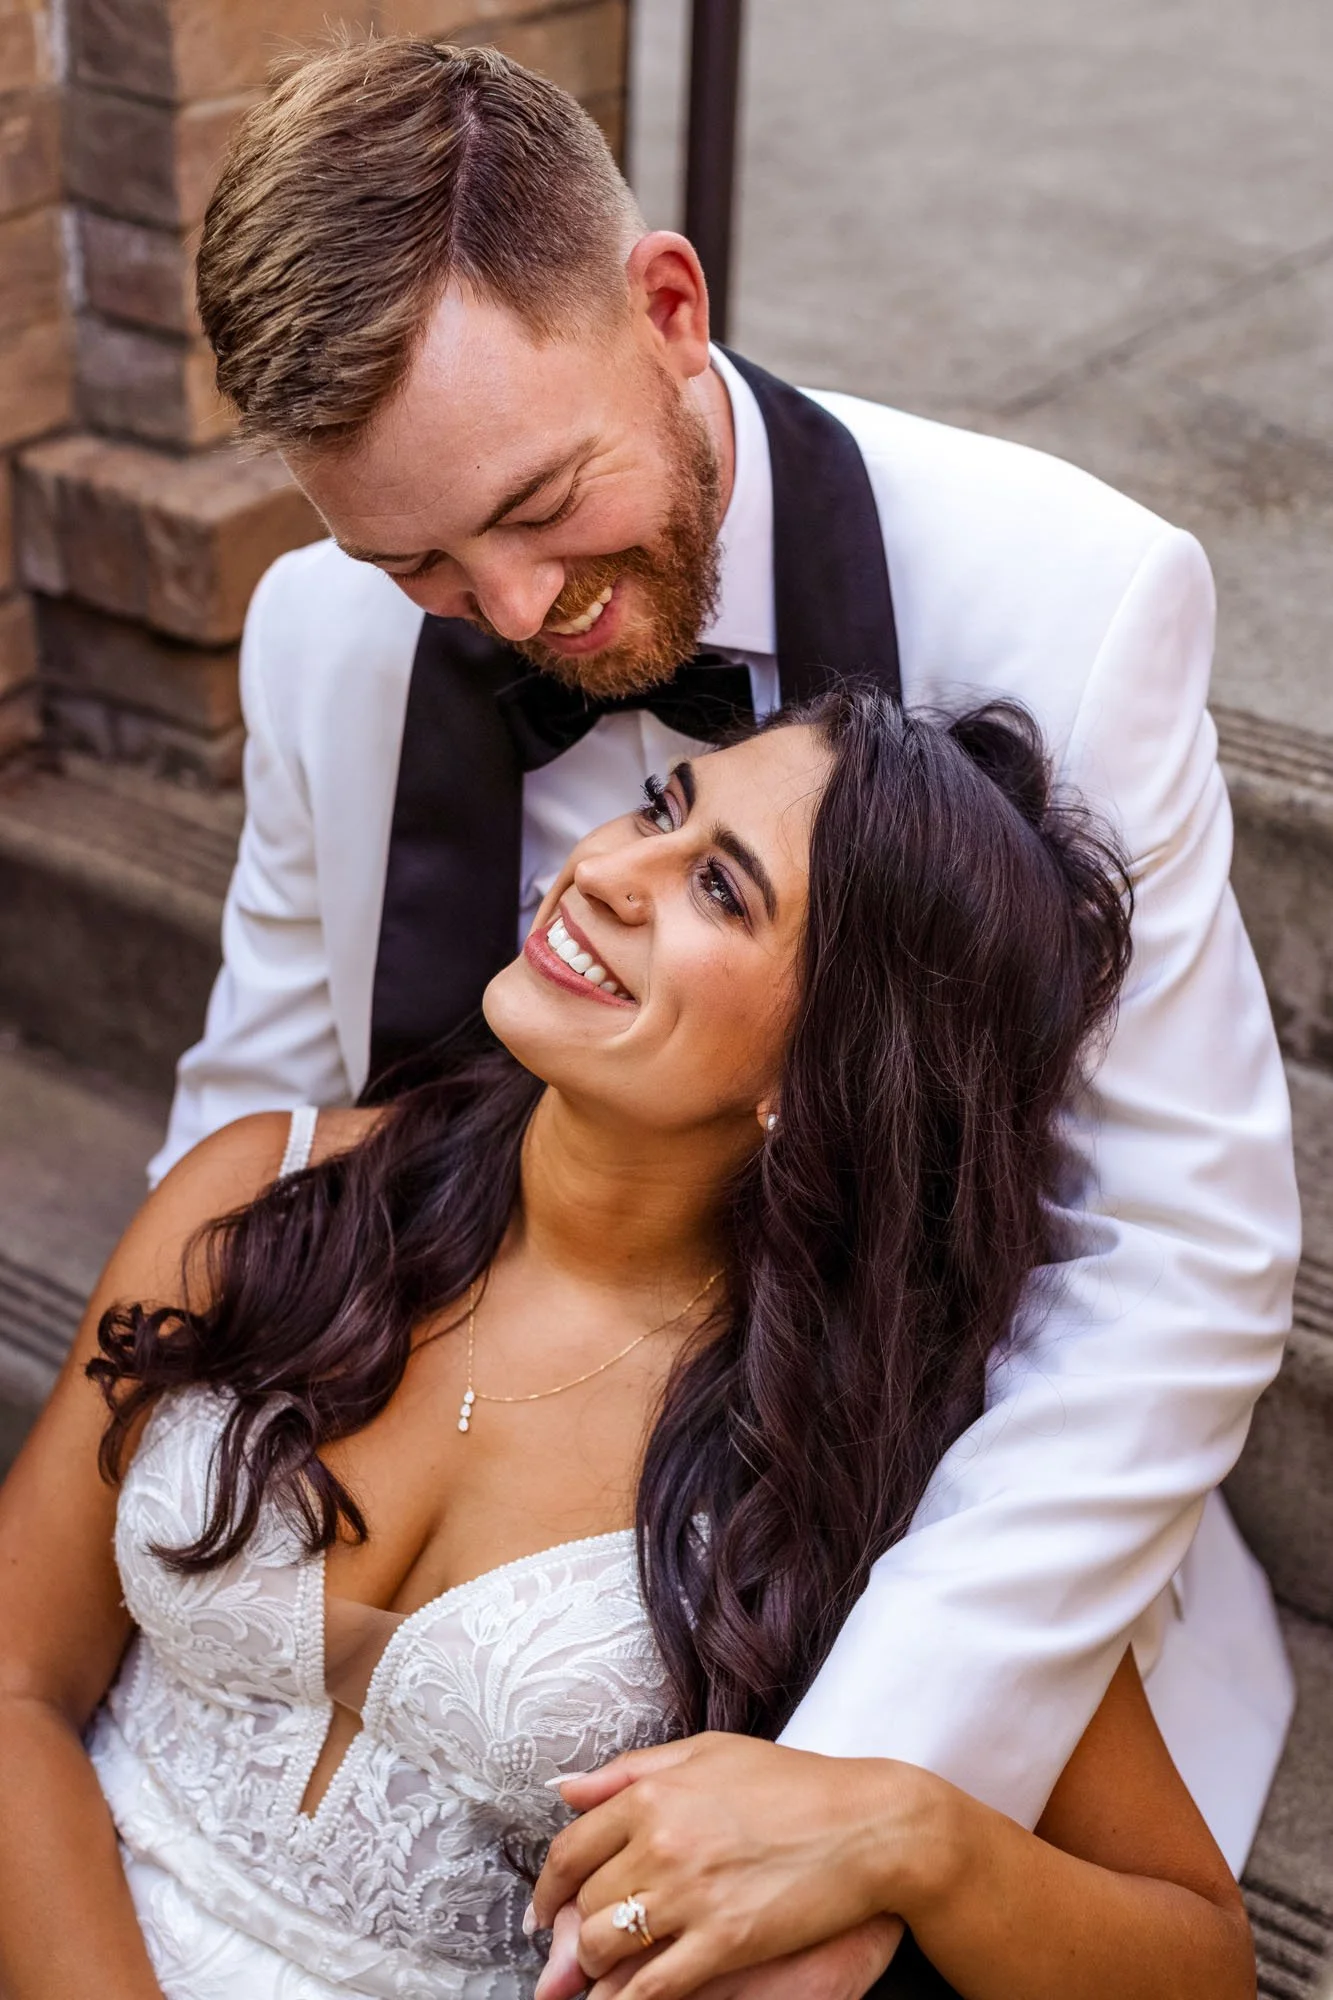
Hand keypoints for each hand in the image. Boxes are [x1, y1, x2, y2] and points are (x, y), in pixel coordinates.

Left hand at [531, 1734, 942, 1999]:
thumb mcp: (708, 1753)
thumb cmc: (792, 1783)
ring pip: (606, 1946)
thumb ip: (631, 1771)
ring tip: (604, 1972)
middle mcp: (662, 1842)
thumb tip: (565, 1788)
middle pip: (586, 1902)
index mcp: (653, 1795)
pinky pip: (652, 1988)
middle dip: (576, 1929)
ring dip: (595, 1966)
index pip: (572, 1848)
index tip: (546, 1911)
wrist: (868, 1825)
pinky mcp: (724, 1943)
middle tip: (578, 1947)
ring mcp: (692, 1895)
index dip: (549, 1887)